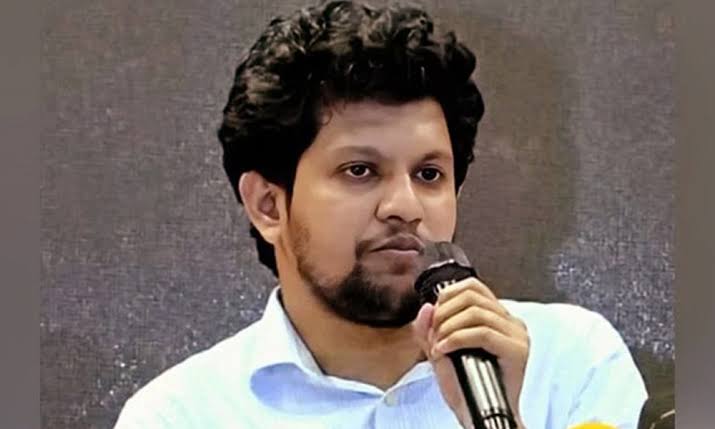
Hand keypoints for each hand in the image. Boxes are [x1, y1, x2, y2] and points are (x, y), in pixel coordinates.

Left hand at [412, 277, 529, 428]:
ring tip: (438, 345)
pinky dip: (457, 338)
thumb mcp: (439, 351)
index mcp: (496, 317)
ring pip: (476, 312)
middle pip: (471, 295)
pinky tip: (445, 350)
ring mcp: (516, 334)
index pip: (471, 286)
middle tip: (433, 335)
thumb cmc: (464, 386)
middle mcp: (510, 321)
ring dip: (448, 327)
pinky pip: (482, 332)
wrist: (477, 415)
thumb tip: (426, 306)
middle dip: (444, 313)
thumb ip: (428, 329)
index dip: (447, 296)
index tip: (434, 317)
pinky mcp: (517, 350)